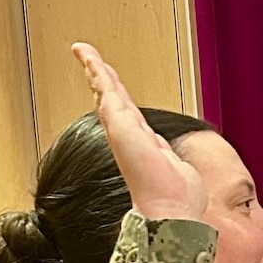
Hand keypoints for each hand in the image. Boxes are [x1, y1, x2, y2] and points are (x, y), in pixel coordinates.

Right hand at [73, 43, 206, 222]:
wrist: (169, 210)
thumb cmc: (177, 198)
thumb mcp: (178, 170)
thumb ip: (171, 160)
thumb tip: (175, 163)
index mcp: (142, 146)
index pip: (129, 116)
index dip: (120, 99)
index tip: (110, 85)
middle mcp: (129, 137)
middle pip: (113, 101)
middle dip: (102, 80)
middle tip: (89, 62)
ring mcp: (121, 129)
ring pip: (107, 92)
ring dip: (95, 70)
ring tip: (84, 53)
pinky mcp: (118, 122)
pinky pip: (106, 89)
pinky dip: (96, 70)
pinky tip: (89, 57)